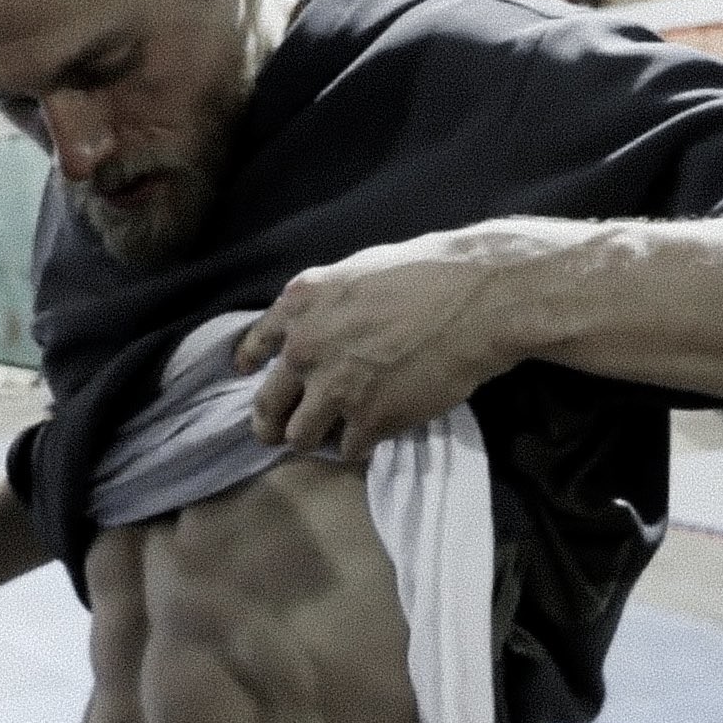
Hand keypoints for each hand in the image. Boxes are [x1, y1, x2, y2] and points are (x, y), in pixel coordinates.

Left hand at [234, 225, 523, 459]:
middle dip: (272, 422)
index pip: (253, 345)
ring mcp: (333, 389)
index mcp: (299, 304)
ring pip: (299, 437)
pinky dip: (360, 446)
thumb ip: (325, 306)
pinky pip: (348, 449)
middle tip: (281, 431)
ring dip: (315, 438)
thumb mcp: (356, 272)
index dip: (249, 364)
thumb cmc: (425, 273)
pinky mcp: (368, 421)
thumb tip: (319, 328)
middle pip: (267, 405)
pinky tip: (374, 434)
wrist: (474, 300)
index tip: (248, 375)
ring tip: (333, 434)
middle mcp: (304, 349)